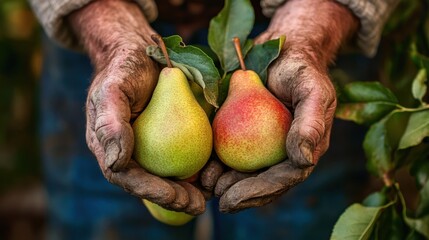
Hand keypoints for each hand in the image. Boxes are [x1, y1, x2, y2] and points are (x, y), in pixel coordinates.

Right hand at [68, 1, 205, 214]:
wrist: (144, 53)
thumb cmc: (124, 69)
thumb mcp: (112, 89)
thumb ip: (110, 123)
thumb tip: (116, 163)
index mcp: (112, 148)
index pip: (129, 178)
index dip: (152, 191)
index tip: (176, 197)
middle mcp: (131, 152)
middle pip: (152, 183)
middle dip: (175, 198)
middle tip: (199, 204)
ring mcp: (152, 146)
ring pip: (170, 174)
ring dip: (191, 188)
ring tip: (211, 192)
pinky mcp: (172, 136)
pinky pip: (185, 155)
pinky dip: (200, 166)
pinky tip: (216, 170)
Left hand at [214, 0, 358, 212]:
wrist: (283, 48)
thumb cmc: (301, 69)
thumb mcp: (312, 90)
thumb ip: (311, 124)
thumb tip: (304, 160)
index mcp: (304, 148)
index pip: (282, 179)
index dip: (258, 192)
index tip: (232, 199)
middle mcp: (284, 151)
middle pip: (262, 182)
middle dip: (240, 194)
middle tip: (217, 200)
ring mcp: (266, 143)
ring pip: (246, 171)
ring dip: (226, 183)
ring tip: (205, 185)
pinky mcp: (248, 131)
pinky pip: (232, 151)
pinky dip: (218, 161)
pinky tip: (202, 167)